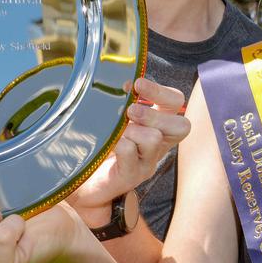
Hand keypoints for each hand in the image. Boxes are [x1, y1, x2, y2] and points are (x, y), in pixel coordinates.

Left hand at [68, 78, 187, 225]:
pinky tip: (109, 146)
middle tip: (130, 111)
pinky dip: (119, 145)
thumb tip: (125, 82)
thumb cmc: (101, 144)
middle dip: (154, 114)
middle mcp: (160, 144)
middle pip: (181, 125)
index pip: (176, 101)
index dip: (160, 91)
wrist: (81, 180)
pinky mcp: (132, 176)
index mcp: (159, 124)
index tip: (136, 84)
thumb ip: (124, 102)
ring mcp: (148, 162)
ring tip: (117, 132)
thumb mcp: (116, 119)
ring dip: (133, 130)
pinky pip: (131, 154)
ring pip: (155, 139)